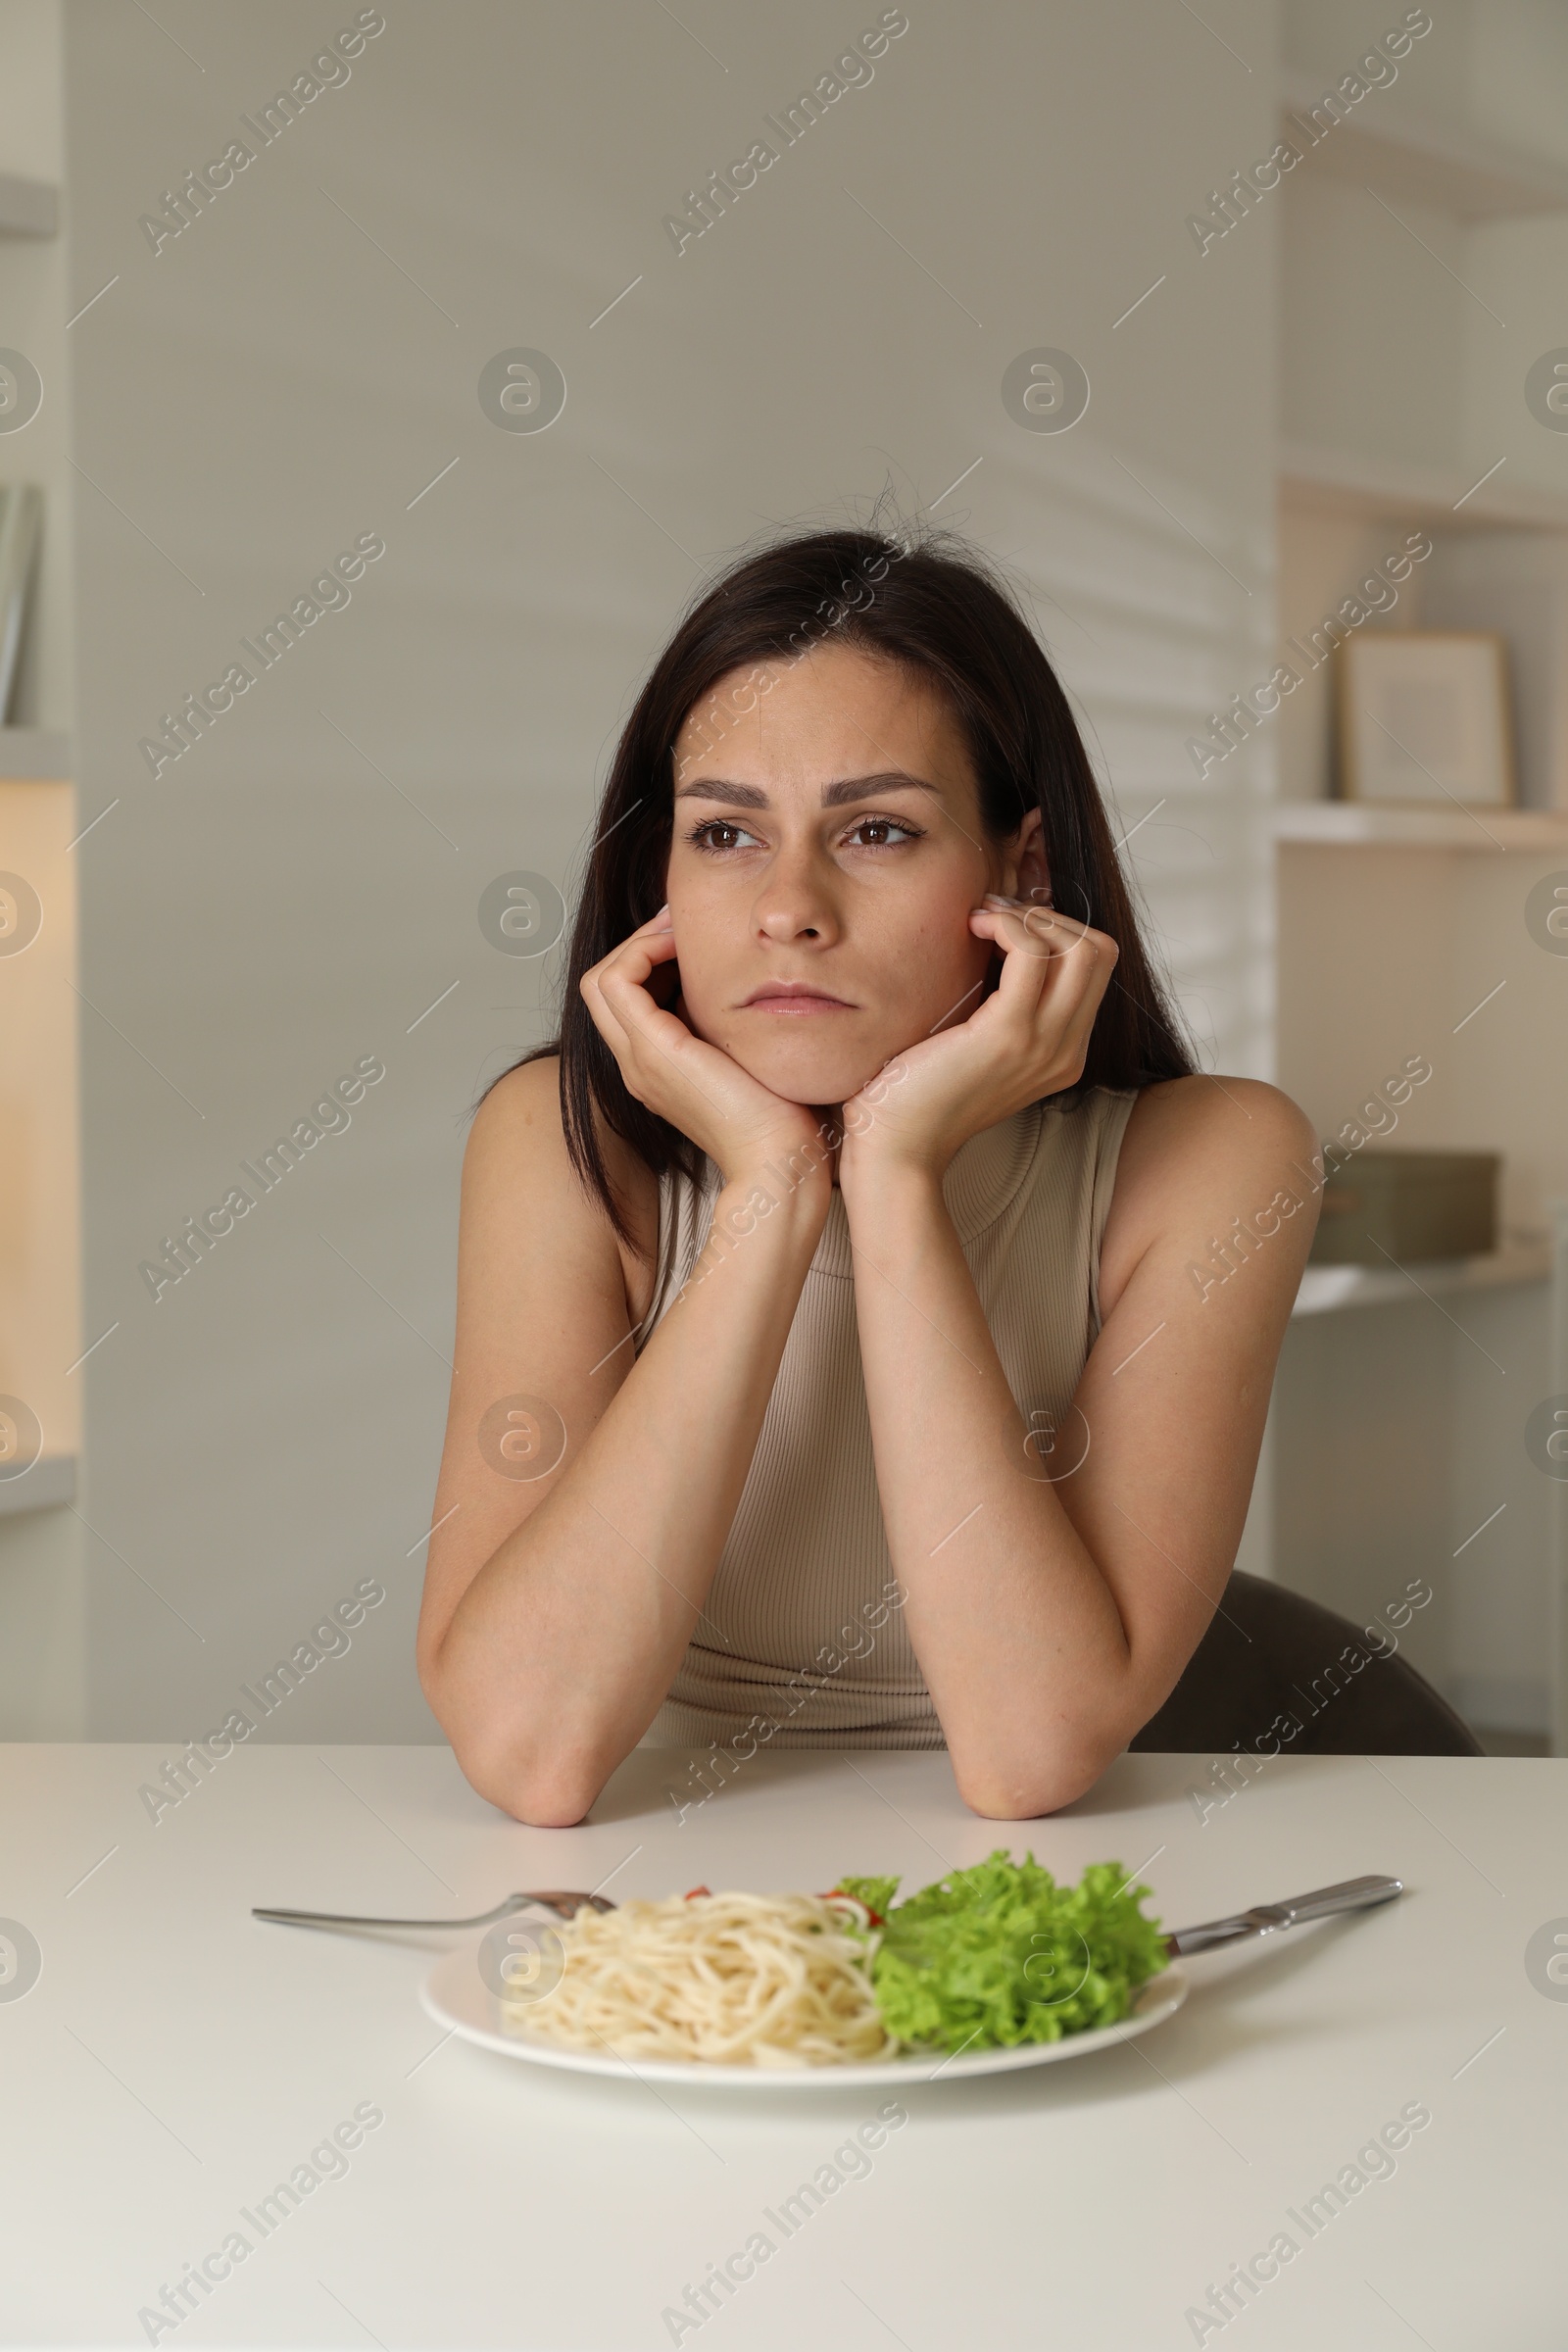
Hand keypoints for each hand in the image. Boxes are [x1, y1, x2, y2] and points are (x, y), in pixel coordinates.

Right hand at [580, 908, 833, 1191]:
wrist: (780, 1161)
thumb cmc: (784, 1118)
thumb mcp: (751, 1059)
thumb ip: (735, 1029)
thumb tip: (753, 987)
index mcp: (658, 1069)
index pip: (625, 999)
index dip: (649, 958)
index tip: (691, 937)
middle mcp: (638, 1066)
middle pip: (604, 985)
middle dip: (640, 943)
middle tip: (682, 923)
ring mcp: (640, 1061)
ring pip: (603, 979)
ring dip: (639, 942)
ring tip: (681, 928)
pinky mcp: (655, 1051)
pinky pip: (620, 980)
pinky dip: (644, 950)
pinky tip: (685, 945)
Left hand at [837, 897, 1117, 1194]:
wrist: (897, 1146)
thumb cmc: (919, 1092)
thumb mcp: (978, 1046)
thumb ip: (1004, 1006)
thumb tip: (1002, 940)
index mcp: (1062, 1053)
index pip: (1094, 967)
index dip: (1055, 932)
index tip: (1004, 928)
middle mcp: (1064, 1051)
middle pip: (1099, 950)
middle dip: (1048, 916)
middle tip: (995, 919)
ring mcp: (1043, 1044)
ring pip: (1077, 946)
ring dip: (1026, 917)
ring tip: (981, 923)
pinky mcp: (1007, 1035)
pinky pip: (1032, 953)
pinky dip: (1005, 926)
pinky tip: (970, 931)